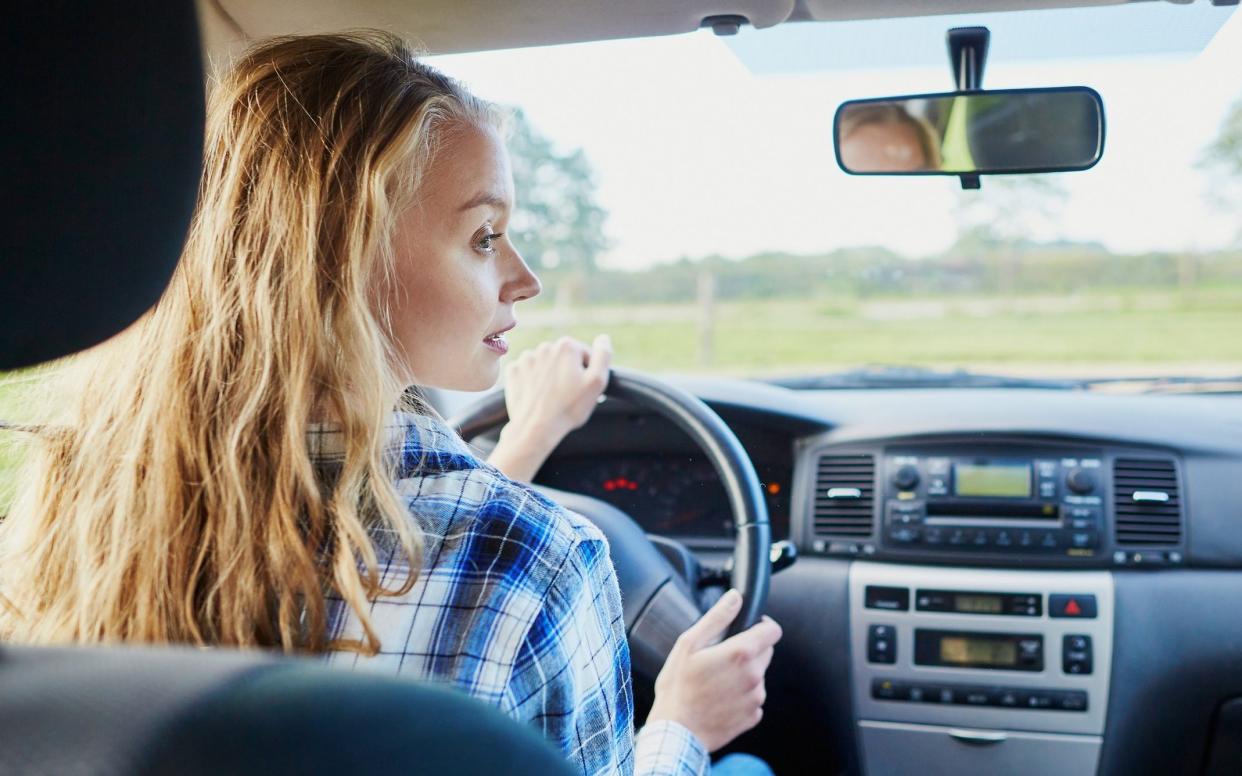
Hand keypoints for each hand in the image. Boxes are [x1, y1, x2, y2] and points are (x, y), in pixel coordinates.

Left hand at [486, 334, 611, 481]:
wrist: (536, 428)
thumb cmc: (569, 408)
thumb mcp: (596, 382)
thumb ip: (603, 356)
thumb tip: (603, 339)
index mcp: (566, 346)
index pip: (584, 354)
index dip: (587, 372)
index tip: (582, 388)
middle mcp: (545, 347)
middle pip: (563, 358)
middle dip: (567, 372)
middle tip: (568, 394)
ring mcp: (526, 359)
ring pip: (545, 364)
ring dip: (550, 375)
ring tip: (552, 396)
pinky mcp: (514, 371)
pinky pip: (527, 372)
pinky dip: (533, 380)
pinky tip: (538, 394)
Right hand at [645, 589, 782, 751]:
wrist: (676, 731)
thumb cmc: (678, 687)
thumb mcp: (689, 644)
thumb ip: (717, 617)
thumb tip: (735, 598)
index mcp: (741, 653)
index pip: (773, 631)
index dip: (761, 625)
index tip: (746, 629)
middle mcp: (755, 676)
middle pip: (765, 652)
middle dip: (748, 649)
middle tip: (720, 657)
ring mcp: (756, 698)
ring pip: (758, 675)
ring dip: (744, 673)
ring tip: (715, 681)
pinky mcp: (753, 716)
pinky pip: (753, 697)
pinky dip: (741, 695)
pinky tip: (719, 698)